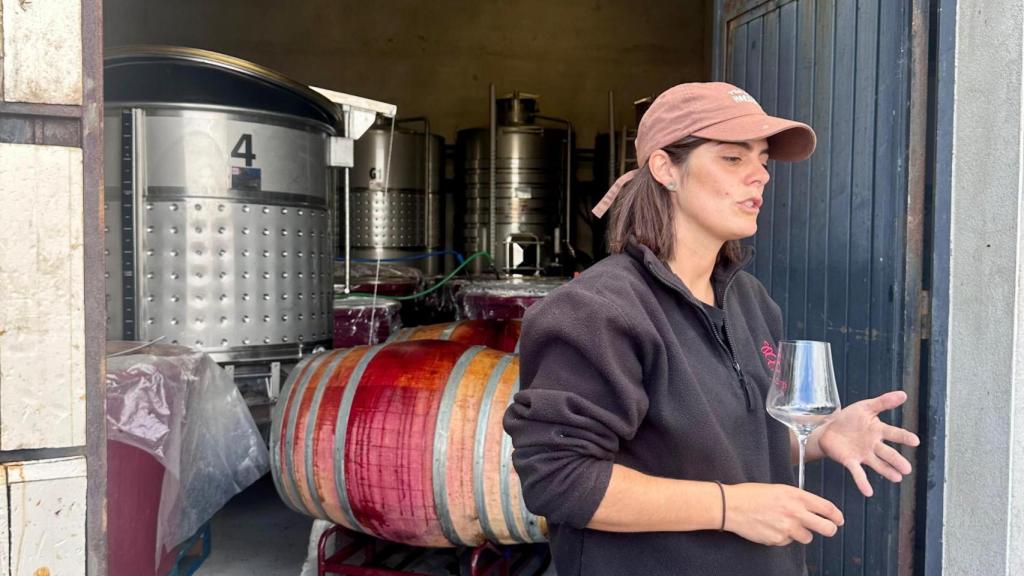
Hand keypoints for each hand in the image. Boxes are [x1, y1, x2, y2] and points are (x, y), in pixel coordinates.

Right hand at [724, 483, 843, 545]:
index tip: (839, 519)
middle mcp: (795, 513)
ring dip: (801, 533)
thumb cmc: (751, 494)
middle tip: (827, 528)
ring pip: (807, 538)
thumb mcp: (779, 489)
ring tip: (786, 524)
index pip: (826, 508)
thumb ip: (797, 498)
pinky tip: (772, 527)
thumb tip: (811, 508)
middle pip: (826, 528)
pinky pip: (788, 541)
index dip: (836, 515)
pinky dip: (783, 537)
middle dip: (829, 529)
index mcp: (796, 496)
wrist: (732, 506)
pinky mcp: (778, 540)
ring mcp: (787, 528)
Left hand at [816, 390, 920, 496]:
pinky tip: (868, 491)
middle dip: (896, 460)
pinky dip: (862, 482)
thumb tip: (903, 394)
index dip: (903, 437)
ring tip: (897, 478)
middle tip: (907, 469)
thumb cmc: (848, 418)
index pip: (893, 433)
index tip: (915, 441)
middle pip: (887, 453)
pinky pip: (857, 473)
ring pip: (877, 464)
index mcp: (878, 430)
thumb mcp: (865, 407)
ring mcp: (862, 454)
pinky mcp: (850, 461)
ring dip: (886, 471)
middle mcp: (873, 445)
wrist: (827, 428)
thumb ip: (883, 402)